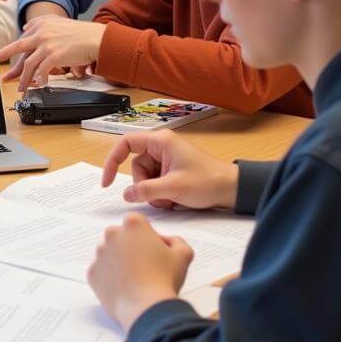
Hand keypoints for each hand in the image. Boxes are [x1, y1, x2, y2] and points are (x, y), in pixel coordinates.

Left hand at [0, 15, 106, 90]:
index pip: (23, 38)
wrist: (96, 39)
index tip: (3, 54)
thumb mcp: (58, 22)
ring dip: (23, 78)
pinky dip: (39, 79)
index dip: (12, 49)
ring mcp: (47, 45)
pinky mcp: (54, 56)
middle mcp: (41, 33)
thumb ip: (41, 23)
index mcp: (41, 24)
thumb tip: (25, 27)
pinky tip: (40, 84)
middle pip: (18, 47)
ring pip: (28, 64)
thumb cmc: (81, 33)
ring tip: (21, 87)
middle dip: (4, 56)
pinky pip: (40, 71)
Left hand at [87, 213, 192, 330]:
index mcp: (133, 224)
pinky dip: (110, 277)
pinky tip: (124, 287)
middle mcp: (112, 234)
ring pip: (109, 253)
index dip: (148, 236)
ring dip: (119, 261)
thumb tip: (167, 241)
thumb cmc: (165, 279)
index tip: (154, 250)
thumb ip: (176, 241)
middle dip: (130, 246)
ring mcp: (100, 254)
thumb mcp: (183, 254)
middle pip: (121, 236)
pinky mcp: (92, 272)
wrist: (146, 307)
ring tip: (135, 278)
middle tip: (145, 265)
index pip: (138, 223)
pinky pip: (101, 271)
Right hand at [101, 129, 238, 210]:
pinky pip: (155, 181)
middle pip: (136, 166)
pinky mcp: (172, 170)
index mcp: (160, 141)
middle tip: (159, 197)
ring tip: (170, 200)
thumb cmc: (207, 182)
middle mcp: (161, 146)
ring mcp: (167, 158)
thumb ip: (146, 191)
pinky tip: (174, 200)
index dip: (112, 162)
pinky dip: (160, 193)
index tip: (108, 181)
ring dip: (153, 192)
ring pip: (145, 177)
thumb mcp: (173, 188)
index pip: (125, 144)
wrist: (232, 190)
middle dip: (143, 185)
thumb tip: (126, 195)